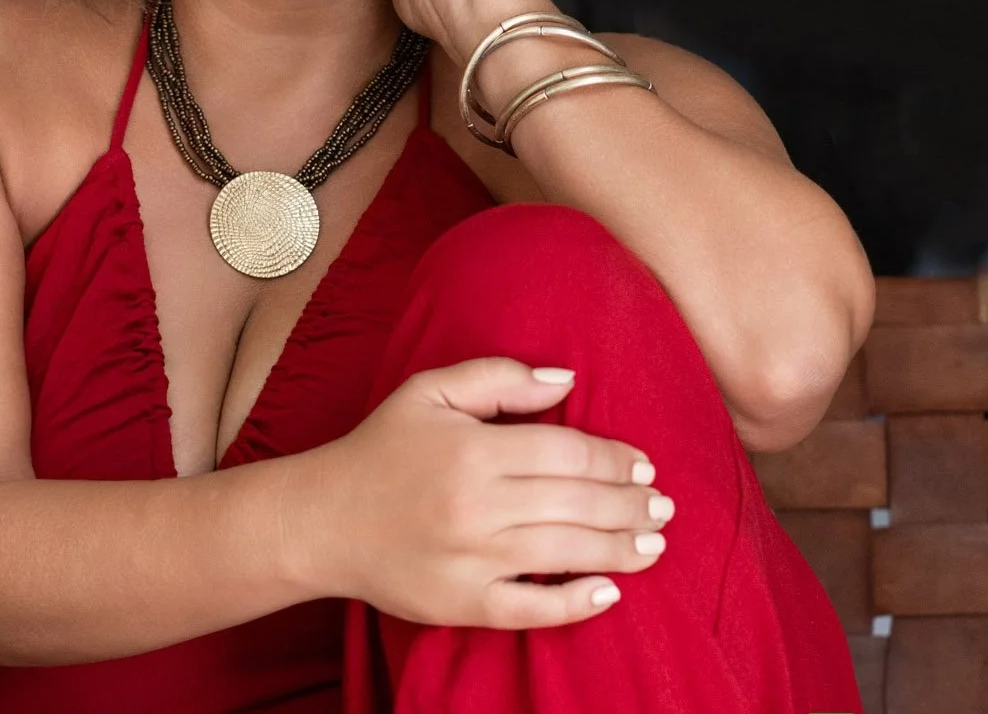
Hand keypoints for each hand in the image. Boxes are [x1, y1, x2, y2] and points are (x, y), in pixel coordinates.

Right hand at [300, 357, 671, 628]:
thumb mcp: (430, 392)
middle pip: (577, 503)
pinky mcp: (462, 603)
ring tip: (655, 543)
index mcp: (473, 450)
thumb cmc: (381, 449)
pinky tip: (610, 593)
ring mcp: (472, 560)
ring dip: (621, 548)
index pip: (566, 452)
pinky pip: (533, 609)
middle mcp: (477, 506)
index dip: (613, 457)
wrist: (323, 519)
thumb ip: (499, 378)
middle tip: (663, 505)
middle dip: (630, 503)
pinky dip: (576, 604)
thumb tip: (566, 380)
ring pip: (567, 553)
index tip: (643, 462)